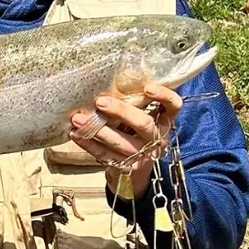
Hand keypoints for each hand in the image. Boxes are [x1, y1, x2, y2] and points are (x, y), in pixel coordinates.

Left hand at [69, 83, 182, 197]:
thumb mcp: (142, 116)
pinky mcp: (126, 167)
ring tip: (78, 118)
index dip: (164, 96)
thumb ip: (135, 102)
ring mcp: (143, 155)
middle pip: (143, 124)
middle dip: (121, 111)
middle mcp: (157, 138)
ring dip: (97, 129)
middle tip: (100, 101)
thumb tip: (114, 76)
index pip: (173, 106)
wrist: (135, 171)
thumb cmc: (136, 133)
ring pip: (120, 142)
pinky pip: (105, 155)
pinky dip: (89, 144)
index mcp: (164, 121)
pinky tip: (75, 134)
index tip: (147, 87)